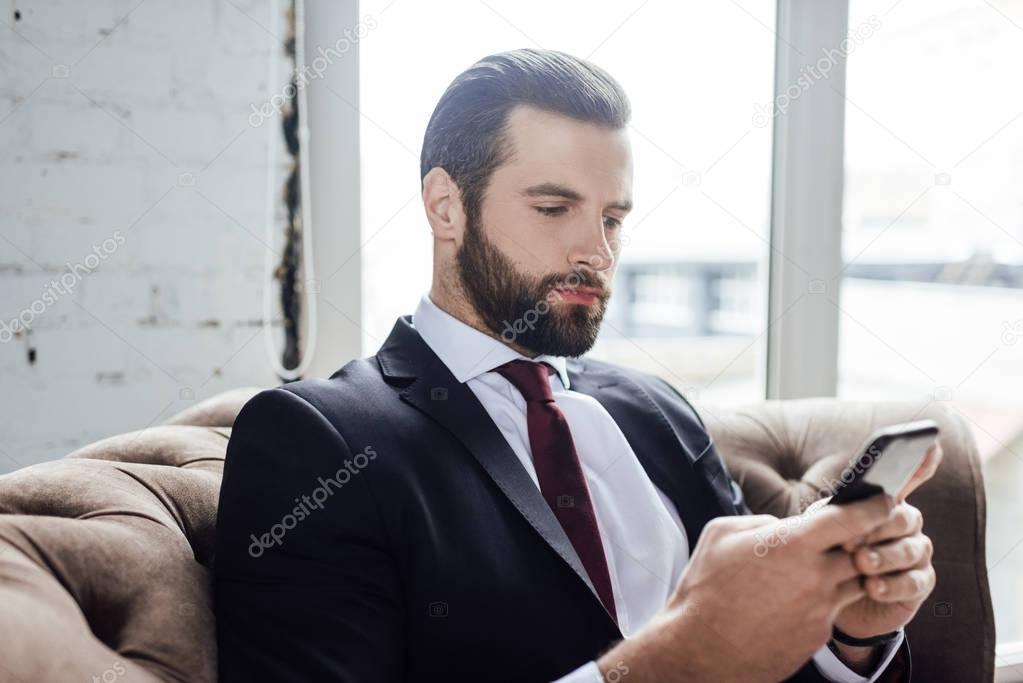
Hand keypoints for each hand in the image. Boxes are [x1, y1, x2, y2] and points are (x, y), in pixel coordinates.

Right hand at [597, 495, 897, 682]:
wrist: (703, 649)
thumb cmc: (706, 588)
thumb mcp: (722, 534)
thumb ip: (761, 521)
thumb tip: (781, 524)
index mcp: (793, 544)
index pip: (852, 518)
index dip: (874, 506)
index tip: (883, 499)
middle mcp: (816, 577)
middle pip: (863, 552)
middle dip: (861, 541)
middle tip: (849, 534)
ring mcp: (821, 610)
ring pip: (855, 583)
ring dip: (844, 572)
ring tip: (816, 569)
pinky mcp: (818, 636)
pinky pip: (833, 610)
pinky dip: (822, 600)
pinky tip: (793, 601)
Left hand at [833, 440, 941, 638]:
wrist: (829, 597)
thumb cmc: (826, 552)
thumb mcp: (822, 528)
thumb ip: (832, 513)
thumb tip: (834, 507)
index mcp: (884, 501)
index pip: (910, 476)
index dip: (922, 462)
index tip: (930, 445)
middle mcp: (906, 521)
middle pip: (903, 516)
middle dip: (876, 526)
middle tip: (848, 539)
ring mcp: (916, 551)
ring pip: (910, 549)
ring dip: (884, 556)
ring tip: (860, 563)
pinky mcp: (920, 583)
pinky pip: (914, 582)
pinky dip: (892, 584)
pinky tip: (872, 586)